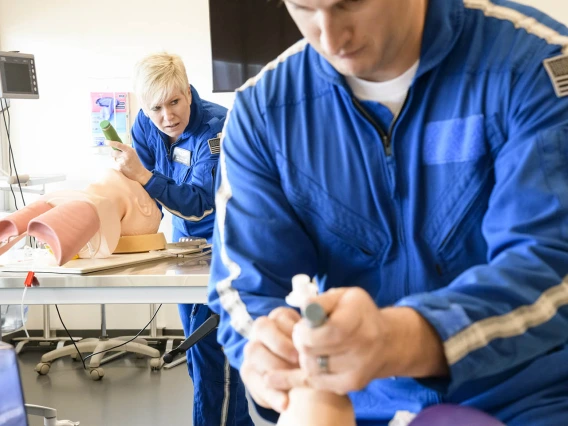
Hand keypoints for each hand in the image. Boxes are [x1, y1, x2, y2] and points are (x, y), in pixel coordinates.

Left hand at [106, 141, 151, 184]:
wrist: (139, 173)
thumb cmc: (136, 162)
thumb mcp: (133, 153)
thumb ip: (125, 149)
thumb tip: (115, 145)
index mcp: (129, 151)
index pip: (118, 145)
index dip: (111, 143)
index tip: (106, 142)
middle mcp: (125, 156)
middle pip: (113, 153)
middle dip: (113, 154)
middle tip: (117, 156)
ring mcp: (122, 162)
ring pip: (115, 159)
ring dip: (117, 161)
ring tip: (125, 164)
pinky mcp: (120, 168)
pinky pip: (116, 165)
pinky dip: (119, 166)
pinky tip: (124, 168)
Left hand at [240, 307, 301, 412]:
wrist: (304, 358)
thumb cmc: (292, 378)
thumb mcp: (283, 392)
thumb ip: (279, 397)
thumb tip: (286, 404)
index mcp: (250, 368)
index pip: (251, 374)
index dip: (269, 390)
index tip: (286, 402)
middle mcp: (254, 346)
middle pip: (252, 350)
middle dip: (273, 363)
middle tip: (294, 370)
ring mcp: (264, 328)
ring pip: (263, 329)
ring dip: (282, 343)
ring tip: (301, 356)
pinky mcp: (280, 314)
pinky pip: (281, 316)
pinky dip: (293, 329)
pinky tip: (307, 341)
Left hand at [266, 287, 448, 394]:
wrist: (388, 342)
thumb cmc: (360, 313)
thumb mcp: (345, 296)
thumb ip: (322, 300)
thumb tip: (303, 307)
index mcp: (359, 321)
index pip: (321, 332)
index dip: (304, 330)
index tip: (300, 326)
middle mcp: (362, 347)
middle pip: (312, 353)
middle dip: (301, 344)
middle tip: (301, 337)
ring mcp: (357, 370)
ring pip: (313, 370)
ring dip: (302, 360)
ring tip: (305, 349)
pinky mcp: (351, 385)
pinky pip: (317, 383)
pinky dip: (303, 376)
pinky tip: (299, 366)